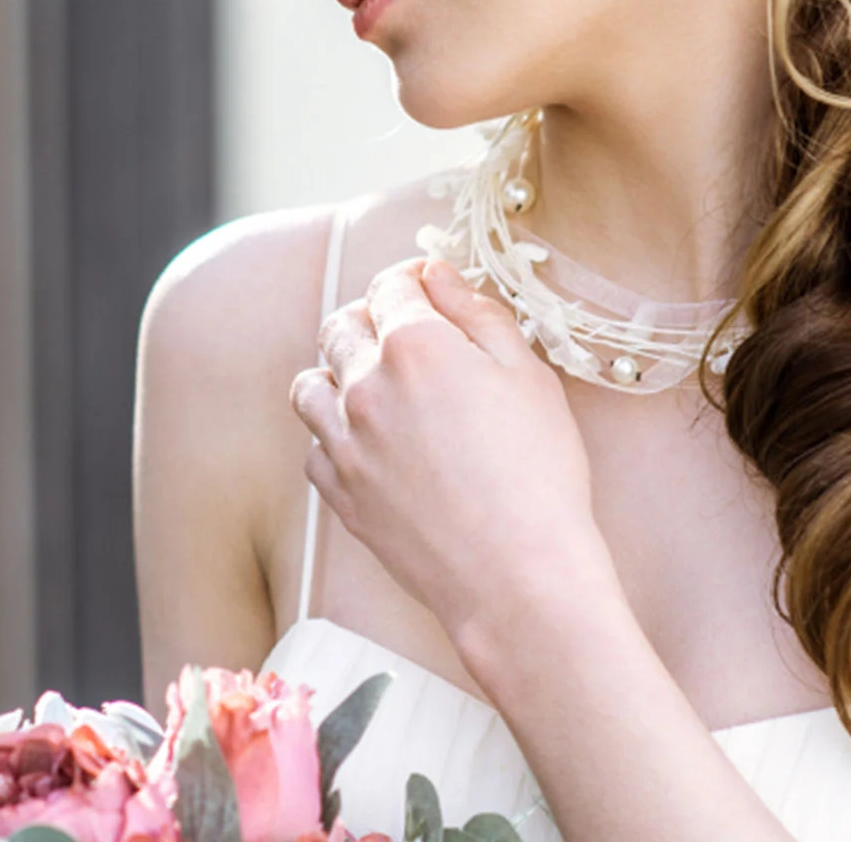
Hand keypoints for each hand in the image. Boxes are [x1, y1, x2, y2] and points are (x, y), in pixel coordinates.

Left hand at [289, 257, 614, 650]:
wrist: (517, 574)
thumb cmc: (539, 472)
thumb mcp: (528, 374)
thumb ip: (478, 314)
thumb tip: (439, 276)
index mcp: (416, 345)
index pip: (391, 285)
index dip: (413, 280)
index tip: (431, 290)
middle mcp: (367, 386)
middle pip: (342, 326)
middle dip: (372, 318)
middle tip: (409, 335)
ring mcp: (345, 444)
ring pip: (311, 385)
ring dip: (339, 372)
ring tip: (379, 386)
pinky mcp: (340, 495)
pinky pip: (314, 447)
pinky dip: (334, 434)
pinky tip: (372, 442)